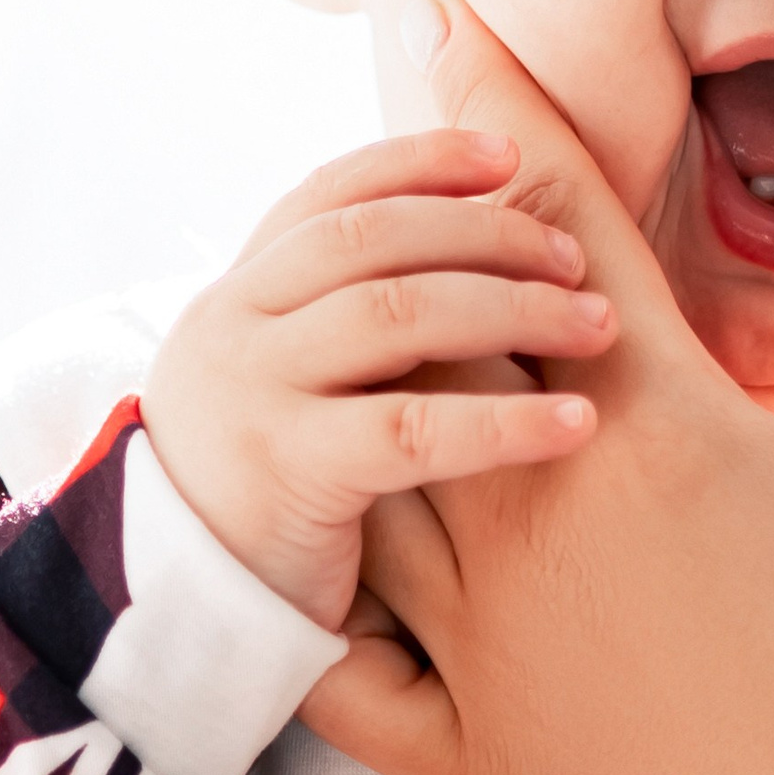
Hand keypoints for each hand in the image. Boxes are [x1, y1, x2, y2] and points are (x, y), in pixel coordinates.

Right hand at [138, 128, 616, 628]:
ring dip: (514, 309)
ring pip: (399, 313)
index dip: (423, 163)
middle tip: (577, 262)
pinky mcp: (285, 472)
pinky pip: (413, 429)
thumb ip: (340, 322)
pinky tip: (575, 425)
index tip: (509, 157)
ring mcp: (252, 392)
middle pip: (376, 238)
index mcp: (237, 293)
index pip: (333, 193)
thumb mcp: (284, 387)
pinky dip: (505, 420)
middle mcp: (232, 325)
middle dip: (489, 235)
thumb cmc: (262, 500)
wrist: (176, 617)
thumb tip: (464, 249)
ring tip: (598, 328)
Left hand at [306, 0, 773, 774]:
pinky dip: (311, 584)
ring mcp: (486, 648)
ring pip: (377, 468)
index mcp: (662, 431)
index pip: (559, 220)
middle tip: (377, 154)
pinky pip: (339, 659)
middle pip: (436, 322)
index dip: (503, 101)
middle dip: (412, 231)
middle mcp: (544, 516)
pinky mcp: (467, 765)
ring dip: (360, 384)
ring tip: (322, 315)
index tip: (446, 10)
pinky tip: (292, 539)